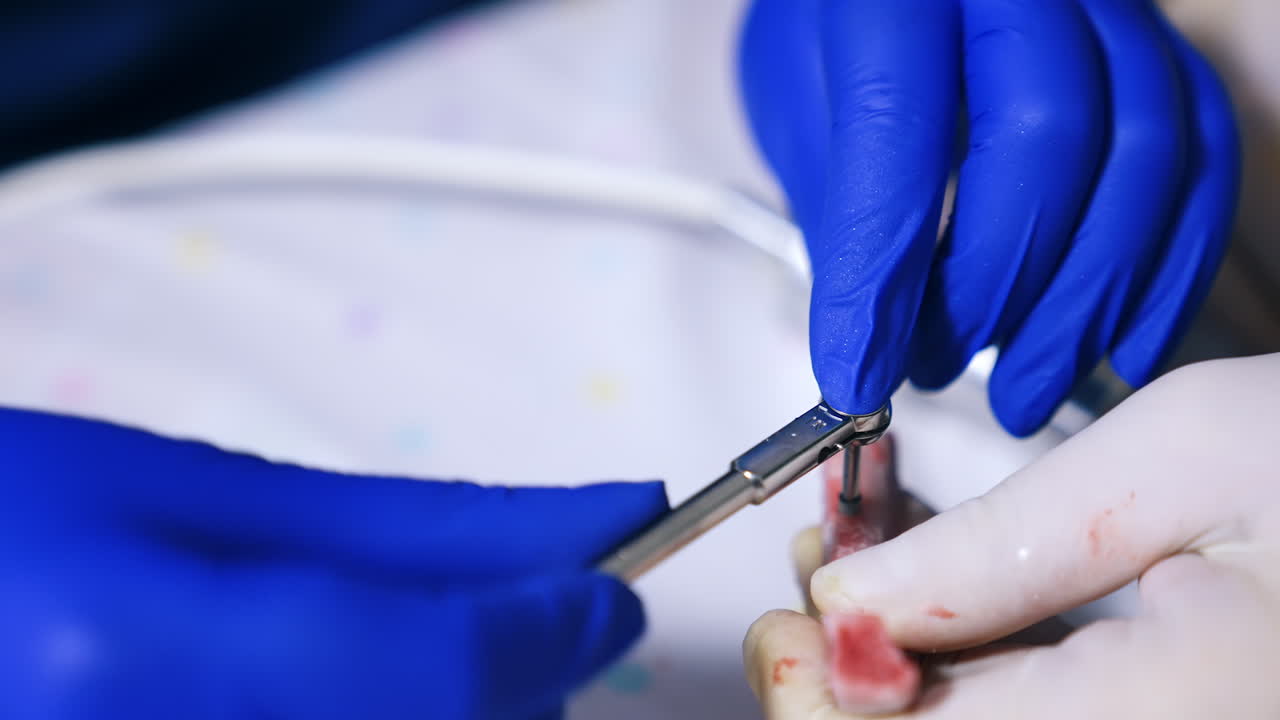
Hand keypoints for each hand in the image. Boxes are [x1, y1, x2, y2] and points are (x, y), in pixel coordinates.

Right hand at [0, 408, 666, 719]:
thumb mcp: (190, 497)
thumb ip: (402, 531)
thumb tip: (588, 530)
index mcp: (134, 662)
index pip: (434, 672)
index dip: (546, 628)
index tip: (605, 591)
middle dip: (517, 690)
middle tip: (517, 626)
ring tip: (404, 653)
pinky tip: (352, 691)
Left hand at [739, 0, 1239, 434]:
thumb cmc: (838, 21)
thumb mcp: (797, 96)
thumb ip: (840, 203)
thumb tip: (870, 342)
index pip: (898, 130)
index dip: (881, 272)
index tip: (859, 373)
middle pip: (1047, 135)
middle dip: (996, 286)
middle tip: (939, 368)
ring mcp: (1108, 6)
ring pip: (1145, 152)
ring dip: (1087, 301)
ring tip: (1024, 385)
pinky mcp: (1161, 51)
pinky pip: (1201, 157)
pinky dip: (1165, 271)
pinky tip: (1117, 346)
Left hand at [744, 353, 1279, 717]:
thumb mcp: (1186, 453)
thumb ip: (1003, 541)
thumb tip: (855, 596)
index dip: (814, 687)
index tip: (792, 607)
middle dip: (855, 685)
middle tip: (833, 584)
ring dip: (913, 685)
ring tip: (890, 583)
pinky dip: (979, 690)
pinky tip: (964, 620)